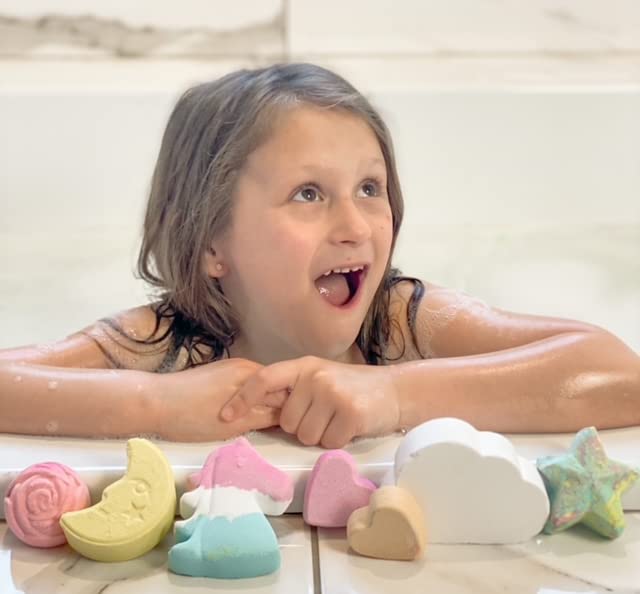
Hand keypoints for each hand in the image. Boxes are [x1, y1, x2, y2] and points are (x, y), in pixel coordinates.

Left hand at [157, 358, 287, 441]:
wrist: (153, 403)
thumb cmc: (193, 416)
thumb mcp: (235, 424)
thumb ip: (266, 417)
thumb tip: (289, 416)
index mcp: (252, 374)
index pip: (286, 389)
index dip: (292, 408)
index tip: (294, 426)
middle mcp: (244, 366)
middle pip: (273, 386)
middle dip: (279, 405)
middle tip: (280, 428)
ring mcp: (230, 368)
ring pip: (258, 388)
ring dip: (263, 403)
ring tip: (261, 424)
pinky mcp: (218, 374)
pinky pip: (244, 387)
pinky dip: (249, 400)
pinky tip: (242, 414)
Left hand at [219, 356, 400, 447]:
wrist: (395, 390)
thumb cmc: (352, 387)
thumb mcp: (320, 377)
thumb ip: (294, 389)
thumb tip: (258, 411)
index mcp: (304, 366)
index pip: (264, 379)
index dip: (242, 398)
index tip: (225, 415)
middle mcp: (316, 377)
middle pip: (286, 422)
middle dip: (301, 426)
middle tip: (323, 415)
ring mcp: (333, 393)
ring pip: (305, 436)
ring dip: (320, 436)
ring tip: (337, 419)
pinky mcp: (351, 413)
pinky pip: (328, 443)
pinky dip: (337, 441)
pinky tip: (350, 426)